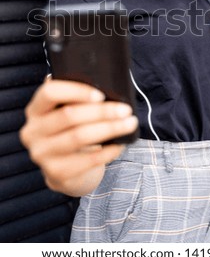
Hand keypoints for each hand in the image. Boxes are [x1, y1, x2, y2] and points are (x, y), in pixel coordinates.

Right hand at [19, 78, 137, 195]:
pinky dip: (109, 150)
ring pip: (80, 137)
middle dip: (102, 111)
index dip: (76, 91)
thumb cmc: (71, 132)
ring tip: (130, 123)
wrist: (65, 171)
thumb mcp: (66, 112)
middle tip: (126, 109)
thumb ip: (75, 97)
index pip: (49, 93)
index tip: (101, 94)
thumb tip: (104, 82)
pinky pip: (88, 159)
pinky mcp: (56, 173)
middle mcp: (33, 131)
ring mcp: (42, 154)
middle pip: (69, 116)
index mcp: (35, 110)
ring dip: (110, 128)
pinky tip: (121, 144)